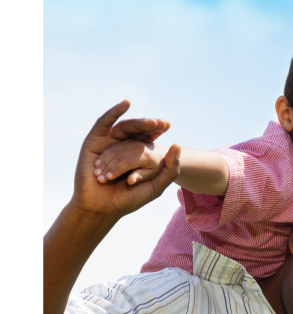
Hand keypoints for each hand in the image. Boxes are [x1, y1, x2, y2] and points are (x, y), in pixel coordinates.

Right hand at [71, 101, 179, 221]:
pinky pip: (104, 123)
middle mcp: (122, 147)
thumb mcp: (155, 186)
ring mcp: (108, 143)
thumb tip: (178, 144)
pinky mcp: (94, 141)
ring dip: (138, 123)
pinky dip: (114, 112)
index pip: (148, 138)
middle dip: (149, 126)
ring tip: (151, 122)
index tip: (168, 125)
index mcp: (135, 156)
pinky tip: (125, 104)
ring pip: (123, 127)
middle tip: (161, 123)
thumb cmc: (128, 200)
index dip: (157, 130)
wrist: (102, 208)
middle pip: (136, 131)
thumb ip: (170, 168)